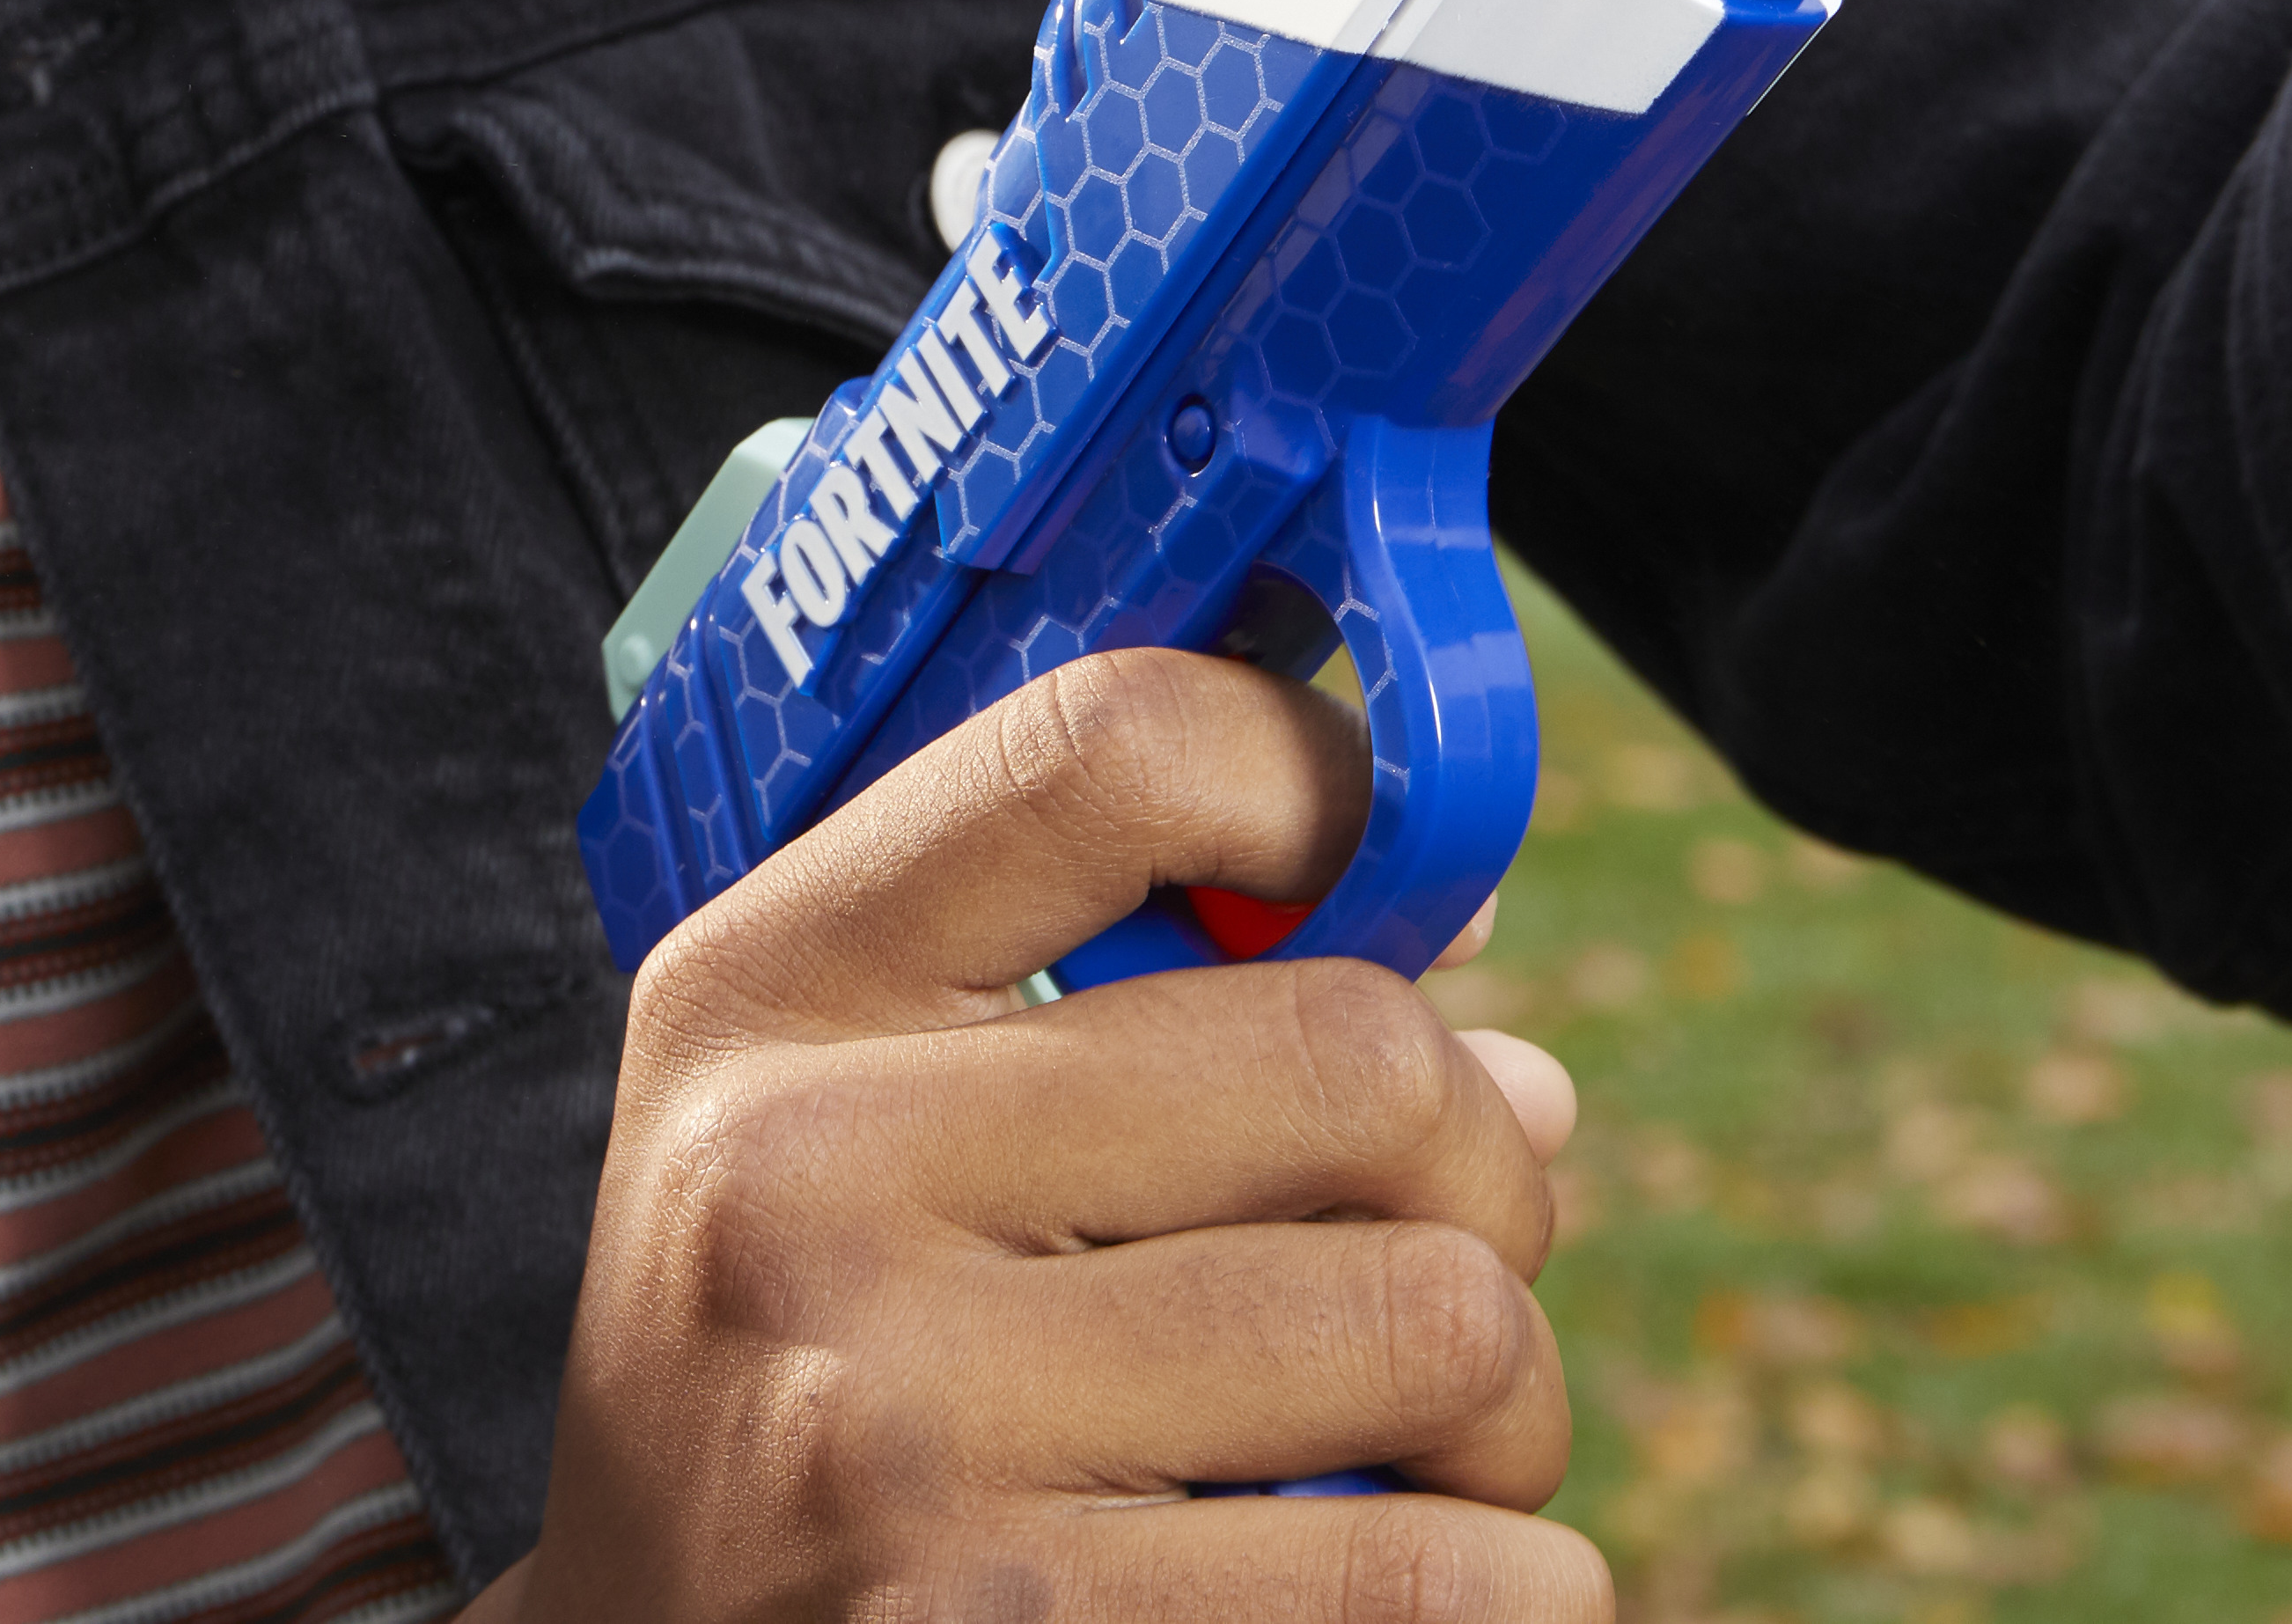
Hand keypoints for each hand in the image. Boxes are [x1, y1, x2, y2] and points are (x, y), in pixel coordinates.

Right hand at [468, 648, 1602, 1622]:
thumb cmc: (817, 1361)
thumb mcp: (866, 1114)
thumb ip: (1143, 1009)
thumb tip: (1507, 1028)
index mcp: (780, 986)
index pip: (1114, 750)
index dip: (1327, 779)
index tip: (1412, 873)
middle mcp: (805, 1182)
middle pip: (1358, 1058)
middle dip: (1490, 1164)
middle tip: (1467, 1237)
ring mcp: (890, 1430)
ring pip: (1432, 1321)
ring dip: (1511, 1398)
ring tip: (1445, 1436)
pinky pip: (1410, 1576)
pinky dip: (1506, 1582)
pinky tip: (1455, 1567)